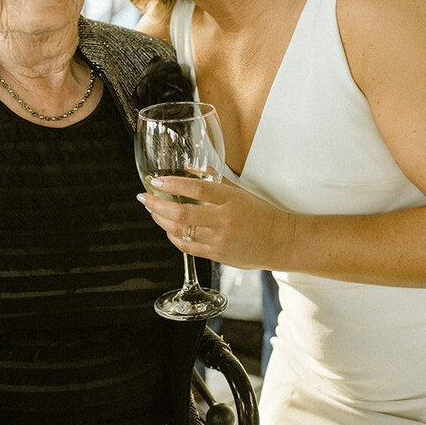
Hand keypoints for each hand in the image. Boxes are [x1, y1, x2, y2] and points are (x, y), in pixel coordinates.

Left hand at [137, 175, 292, 270]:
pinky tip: (166, 229)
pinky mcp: (218, 255)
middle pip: (182, 214)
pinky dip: (173, 237)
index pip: (197, 189)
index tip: (157, 181)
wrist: (281, 241)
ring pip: (181, 232)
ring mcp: (220, 240)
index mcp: (231, 199)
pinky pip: (188, 248)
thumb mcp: (239, 191)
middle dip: (157, 205)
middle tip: (144, 197)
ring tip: (152, 210)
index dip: (173, 184)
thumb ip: (213, 180)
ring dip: (161, 220)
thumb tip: (189, 169)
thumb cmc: (261, 214)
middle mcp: (224, 220)